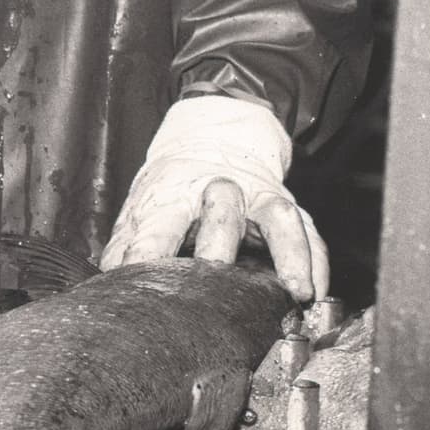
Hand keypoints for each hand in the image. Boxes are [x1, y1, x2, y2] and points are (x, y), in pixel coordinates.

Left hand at [100, 94, 328, 301]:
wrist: (214, 138)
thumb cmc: (175, 185)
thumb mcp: (145, 205)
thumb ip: (129, 242)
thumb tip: (112, 274)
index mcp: (175, 192)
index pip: (159, 221)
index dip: (147, 248)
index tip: (140, 273)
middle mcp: (219, 190)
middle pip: (222, 209)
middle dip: (219, 239)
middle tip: (215, 270)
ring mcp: (258, 197)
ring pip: (278, 218)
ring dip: (290, 254)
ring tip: (297, 291)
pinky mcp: (286, 206)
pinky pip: (309, 232)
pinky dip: (317, 263)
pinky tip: (318, 291)